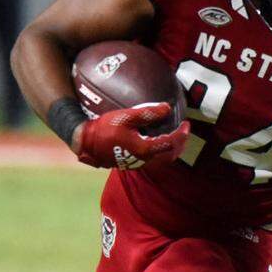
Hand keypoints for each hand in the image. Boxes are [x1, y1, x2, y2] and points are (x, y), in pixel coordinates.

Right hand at [74, 102, 189, 169]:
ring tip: (174, 136)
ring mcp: (137, 163)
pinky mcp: (132, 163)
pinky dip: (162, 151)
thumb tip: (167, 108)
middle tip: (184, 131)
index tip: (186, 124)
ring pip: (163, 159)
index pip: (171, 143)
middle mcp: (144, 160)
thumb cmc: (104, 128)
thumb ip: (148, 113)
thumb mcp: (126, 116)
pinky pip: (154, 159)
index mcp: (145, 149)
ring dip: (172, 149)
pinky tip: (158, 140)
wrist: (85, 142)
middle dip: (180, 143)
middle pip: (170, 155)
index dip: (182, 133)